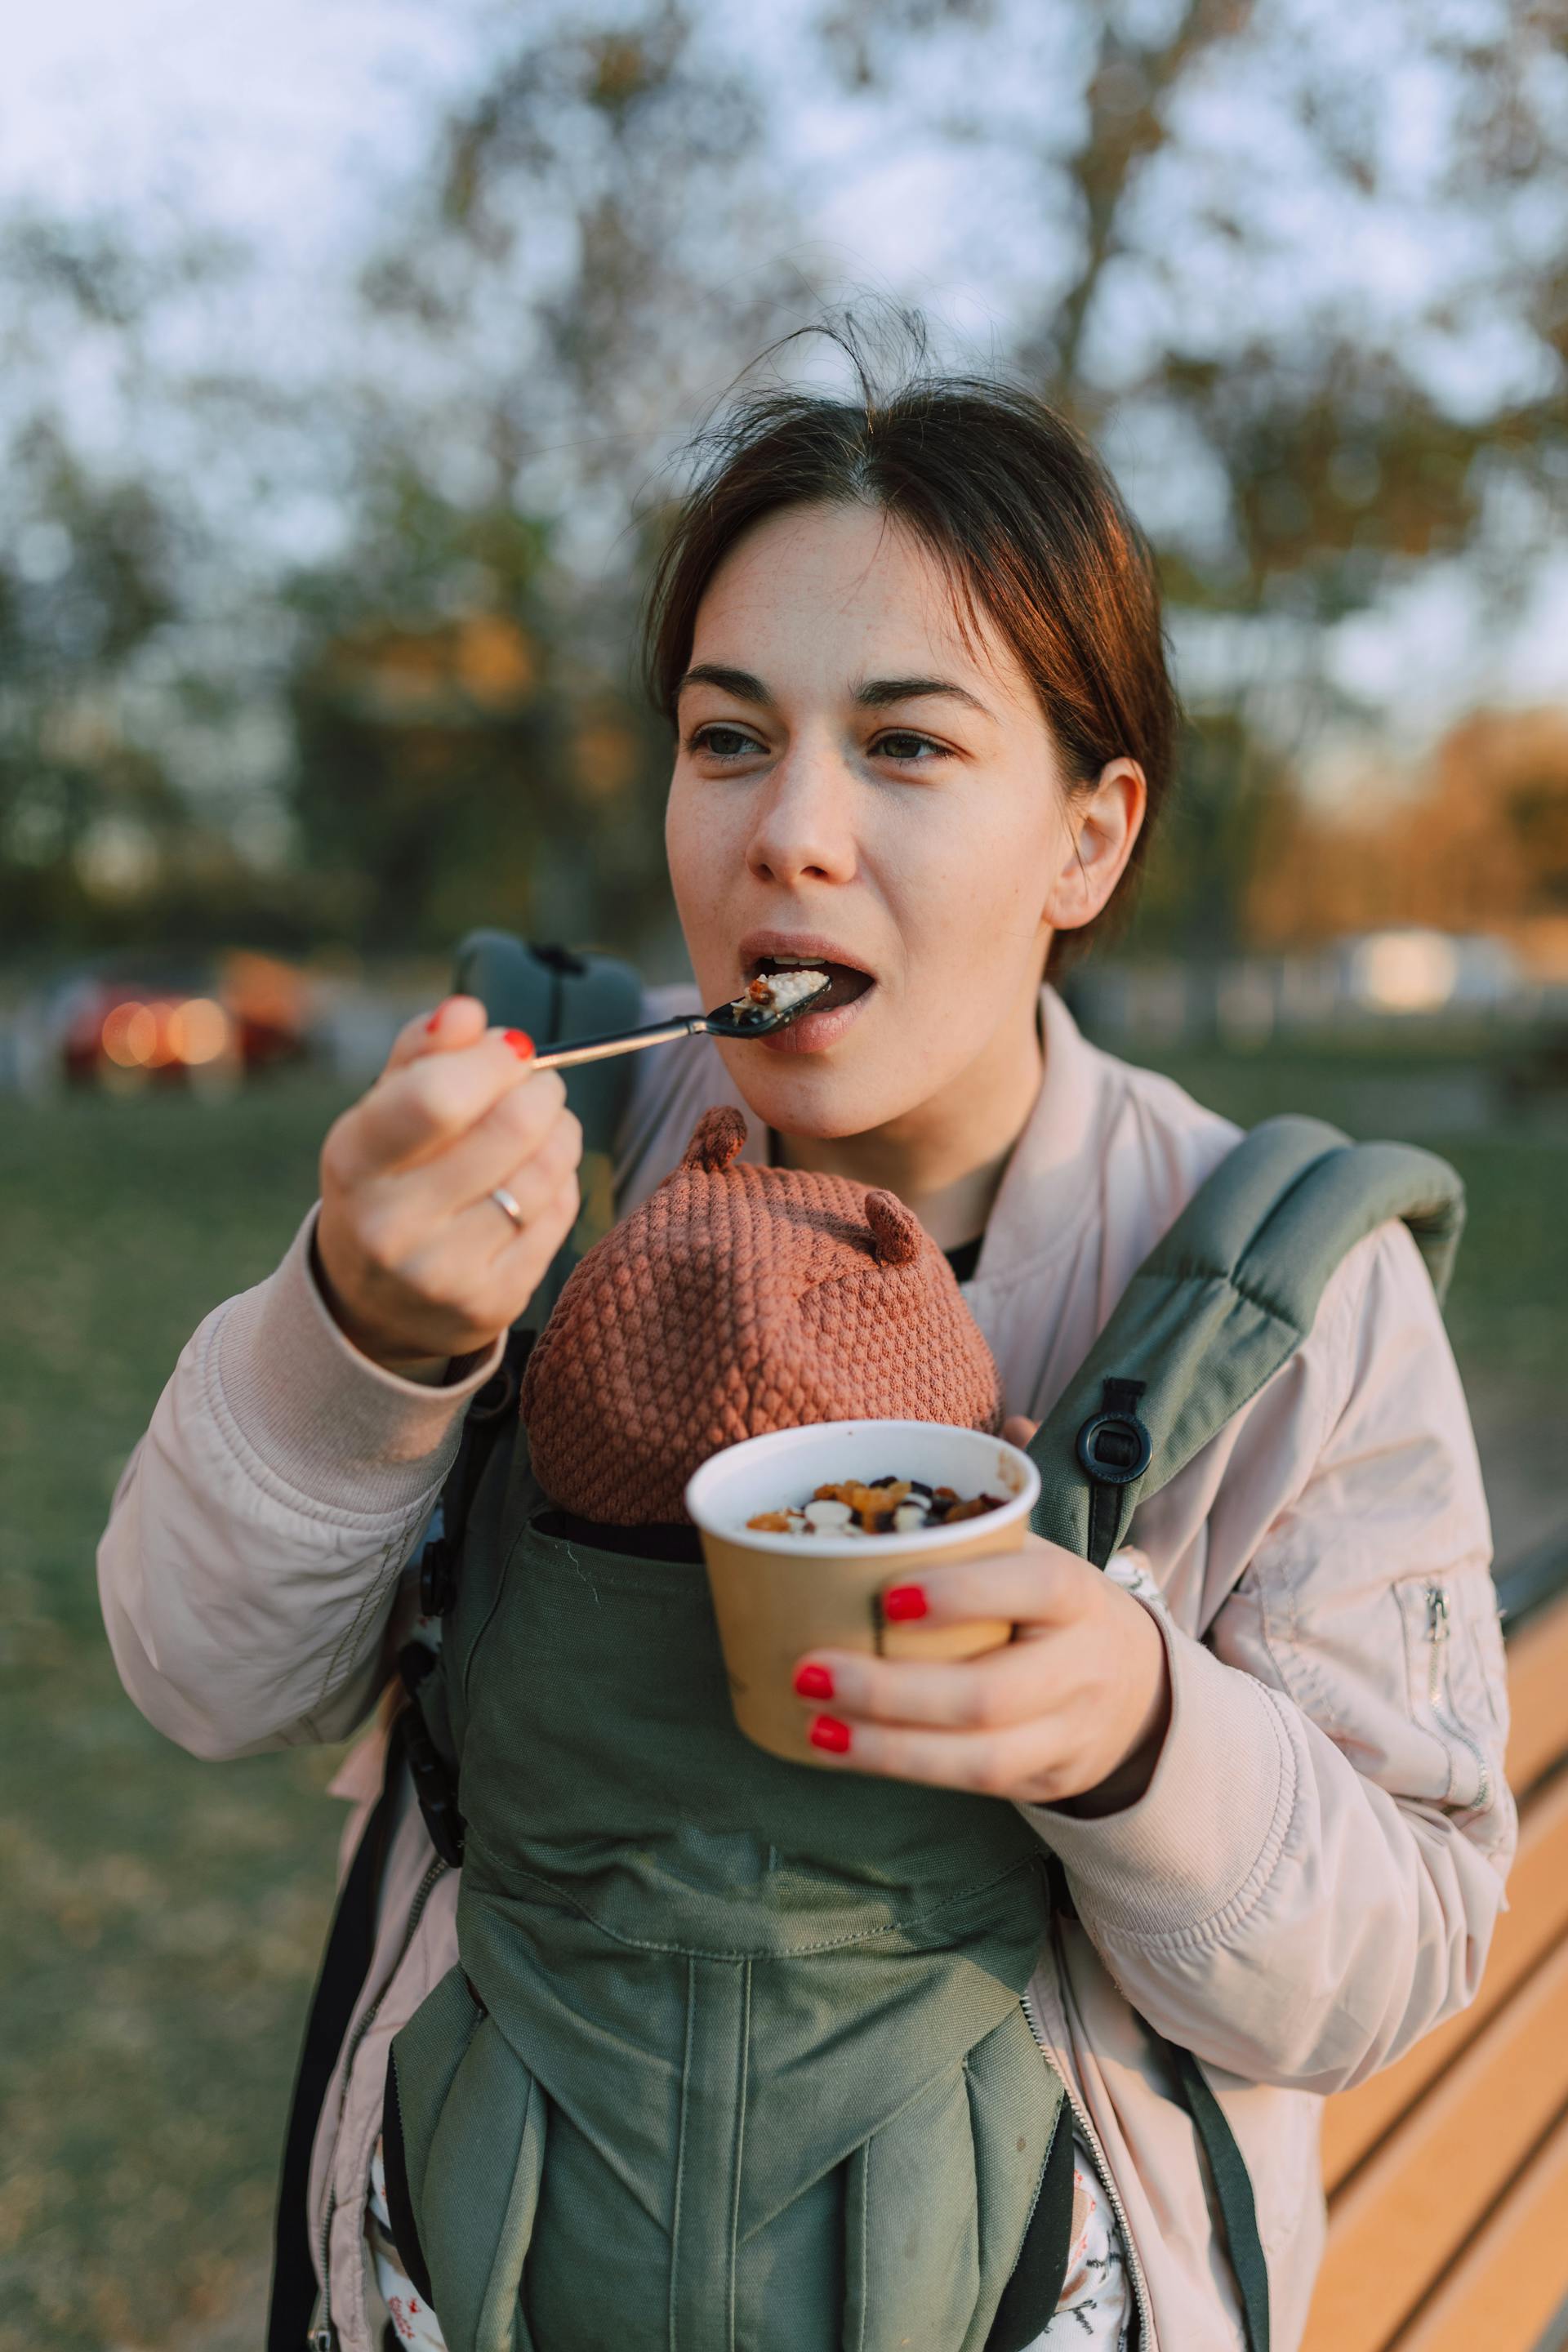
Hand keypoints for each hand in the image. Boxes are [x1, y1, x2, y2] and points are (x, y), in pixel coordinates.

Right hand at [314, 995, 582, 1377]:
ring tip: (542, 1126)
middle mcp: (392, 1225)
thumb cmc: (388, 1180)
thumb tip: (466, 1011)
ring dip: (560, 1131)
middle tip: (537, 1083)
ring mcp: (444, 1273)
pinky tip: (536, 1180)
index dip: (493, 1060)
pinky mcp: (493, 1302)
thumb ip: (422, 1052)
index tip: (512, 1047)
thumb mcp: (382, 1113)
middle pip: (510, 1129)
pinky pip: (561, 1215)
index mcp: (354, 1162)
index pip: (436, 1098)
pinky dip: (562, 1182)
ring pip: (547, 1171)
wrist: (374, 1303)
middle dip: (541, 1089)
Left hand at [791, 1532, 1171, 1813]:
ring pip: (978, 1758)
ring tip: (813, 1721)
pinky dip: (897, 1768)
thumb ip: (1005, 1508)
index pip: (1037, 1589)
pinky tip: (837, 1748)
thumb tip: (1006, 1418)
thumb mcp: (1044, 1555)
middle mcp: (1079, 1669)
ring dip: (885, 1745)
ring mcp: (1063, 1735)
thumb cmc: (1056, 1611)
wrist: (1142, 1695)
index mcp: (1079, 1596)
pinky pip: (968, 1785)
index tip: (889, 1596)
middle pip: (991, 1692)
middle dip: (893, 1690)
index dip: (966, 1593)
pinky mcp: (1041, 1782)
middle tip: (809, 1668)